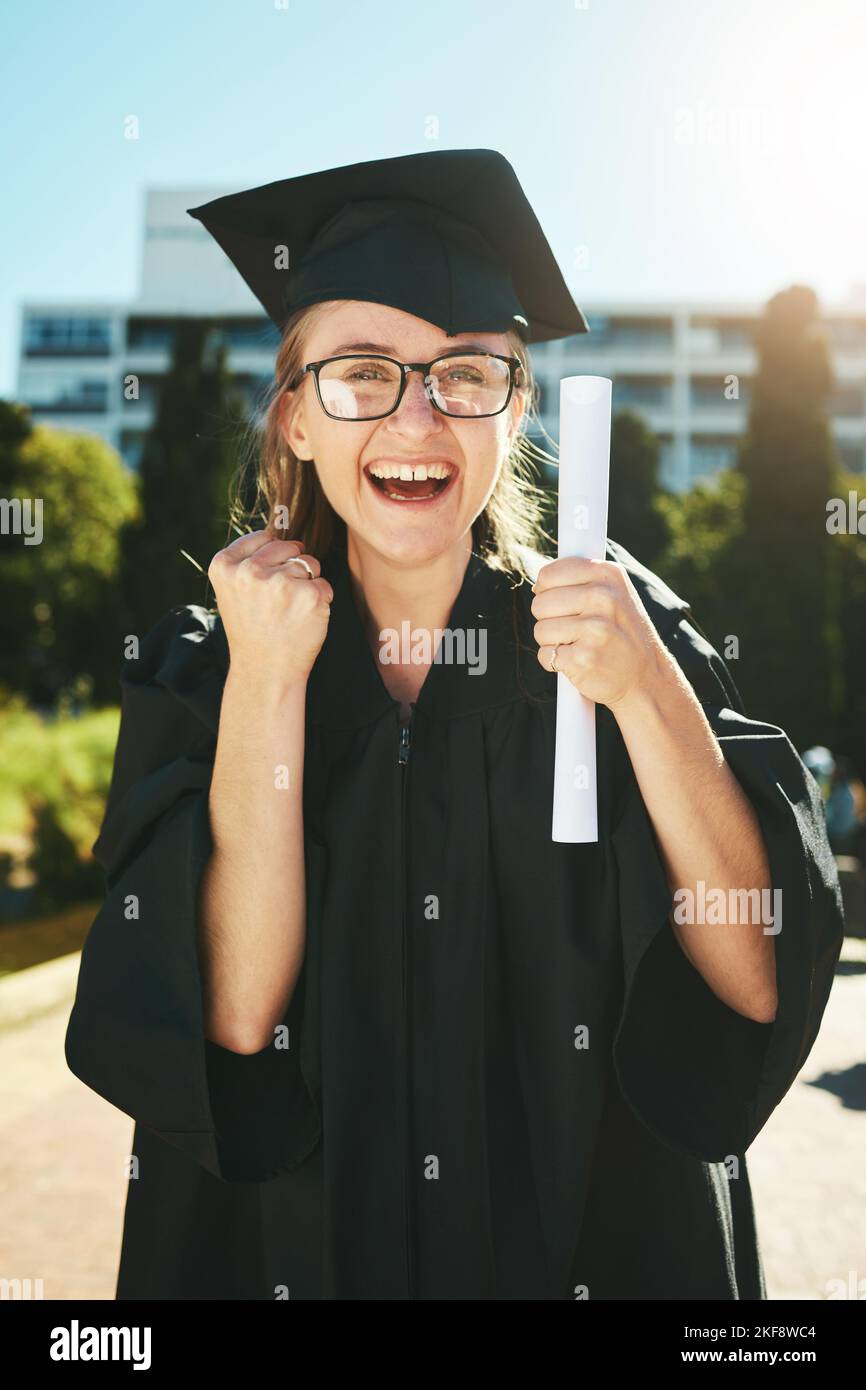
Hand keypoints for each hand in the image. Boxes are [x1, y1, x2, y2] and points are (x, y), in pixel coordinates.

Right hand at [207, 528, 333, 689]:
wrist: (265, 671)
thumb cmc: (253, 628)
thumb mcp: (233, 589)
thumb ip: (249, 558)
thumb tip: (283, 530)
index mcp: (224, 565)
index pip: (264, 538)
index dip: (271, 561)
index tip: (262, 587)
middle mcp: (249, 571)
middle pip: (289, 547)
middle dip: (292, 568)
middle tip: (278, 603)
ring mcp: (280, 582)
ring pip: (310, 564)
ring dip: (307, 585)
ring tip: (289, 612)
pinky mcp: (309, 595)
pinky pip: (324, 584)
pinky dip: (320, 601)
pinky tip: (303, 620)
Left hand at [530, 556, 668, 708]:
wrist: (646, 677)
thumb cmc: (621, 633)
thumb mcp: (614, 593)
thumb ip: (580, 581)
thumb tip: (537, 586)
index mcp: (607, 574)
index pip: (547, 575)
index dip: (546, 592)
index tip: (564, 604)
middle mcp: (603, 597)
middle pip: (539, 603)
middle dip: (550, 620)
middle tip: (576, 630)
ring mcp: (594, 628)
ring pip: (540, 630)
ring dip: (552, 642)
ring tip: (580, 646)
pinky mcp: (583, 658)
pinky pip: (544, 655)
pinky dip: (556, 663)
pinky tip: (579, 662)